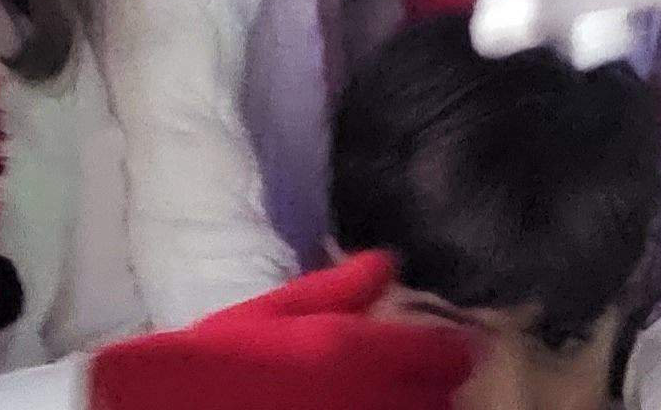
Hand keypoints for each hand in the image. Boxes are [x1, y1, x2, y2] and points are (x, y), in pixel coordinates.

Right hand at [88, 254, 476, 409]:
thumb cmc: (210, 363)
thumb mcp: (269, 313)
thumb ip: (336, 290)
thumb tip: (389, 264)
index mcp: (355, 352)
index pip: (448, 355)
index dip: (450, 349)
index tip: (443, 347)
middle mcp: (368, 402)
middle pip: (442, 400)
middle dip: (433, 387)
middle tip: (412, 376)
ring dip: (408, 409)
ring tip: (381, 397)